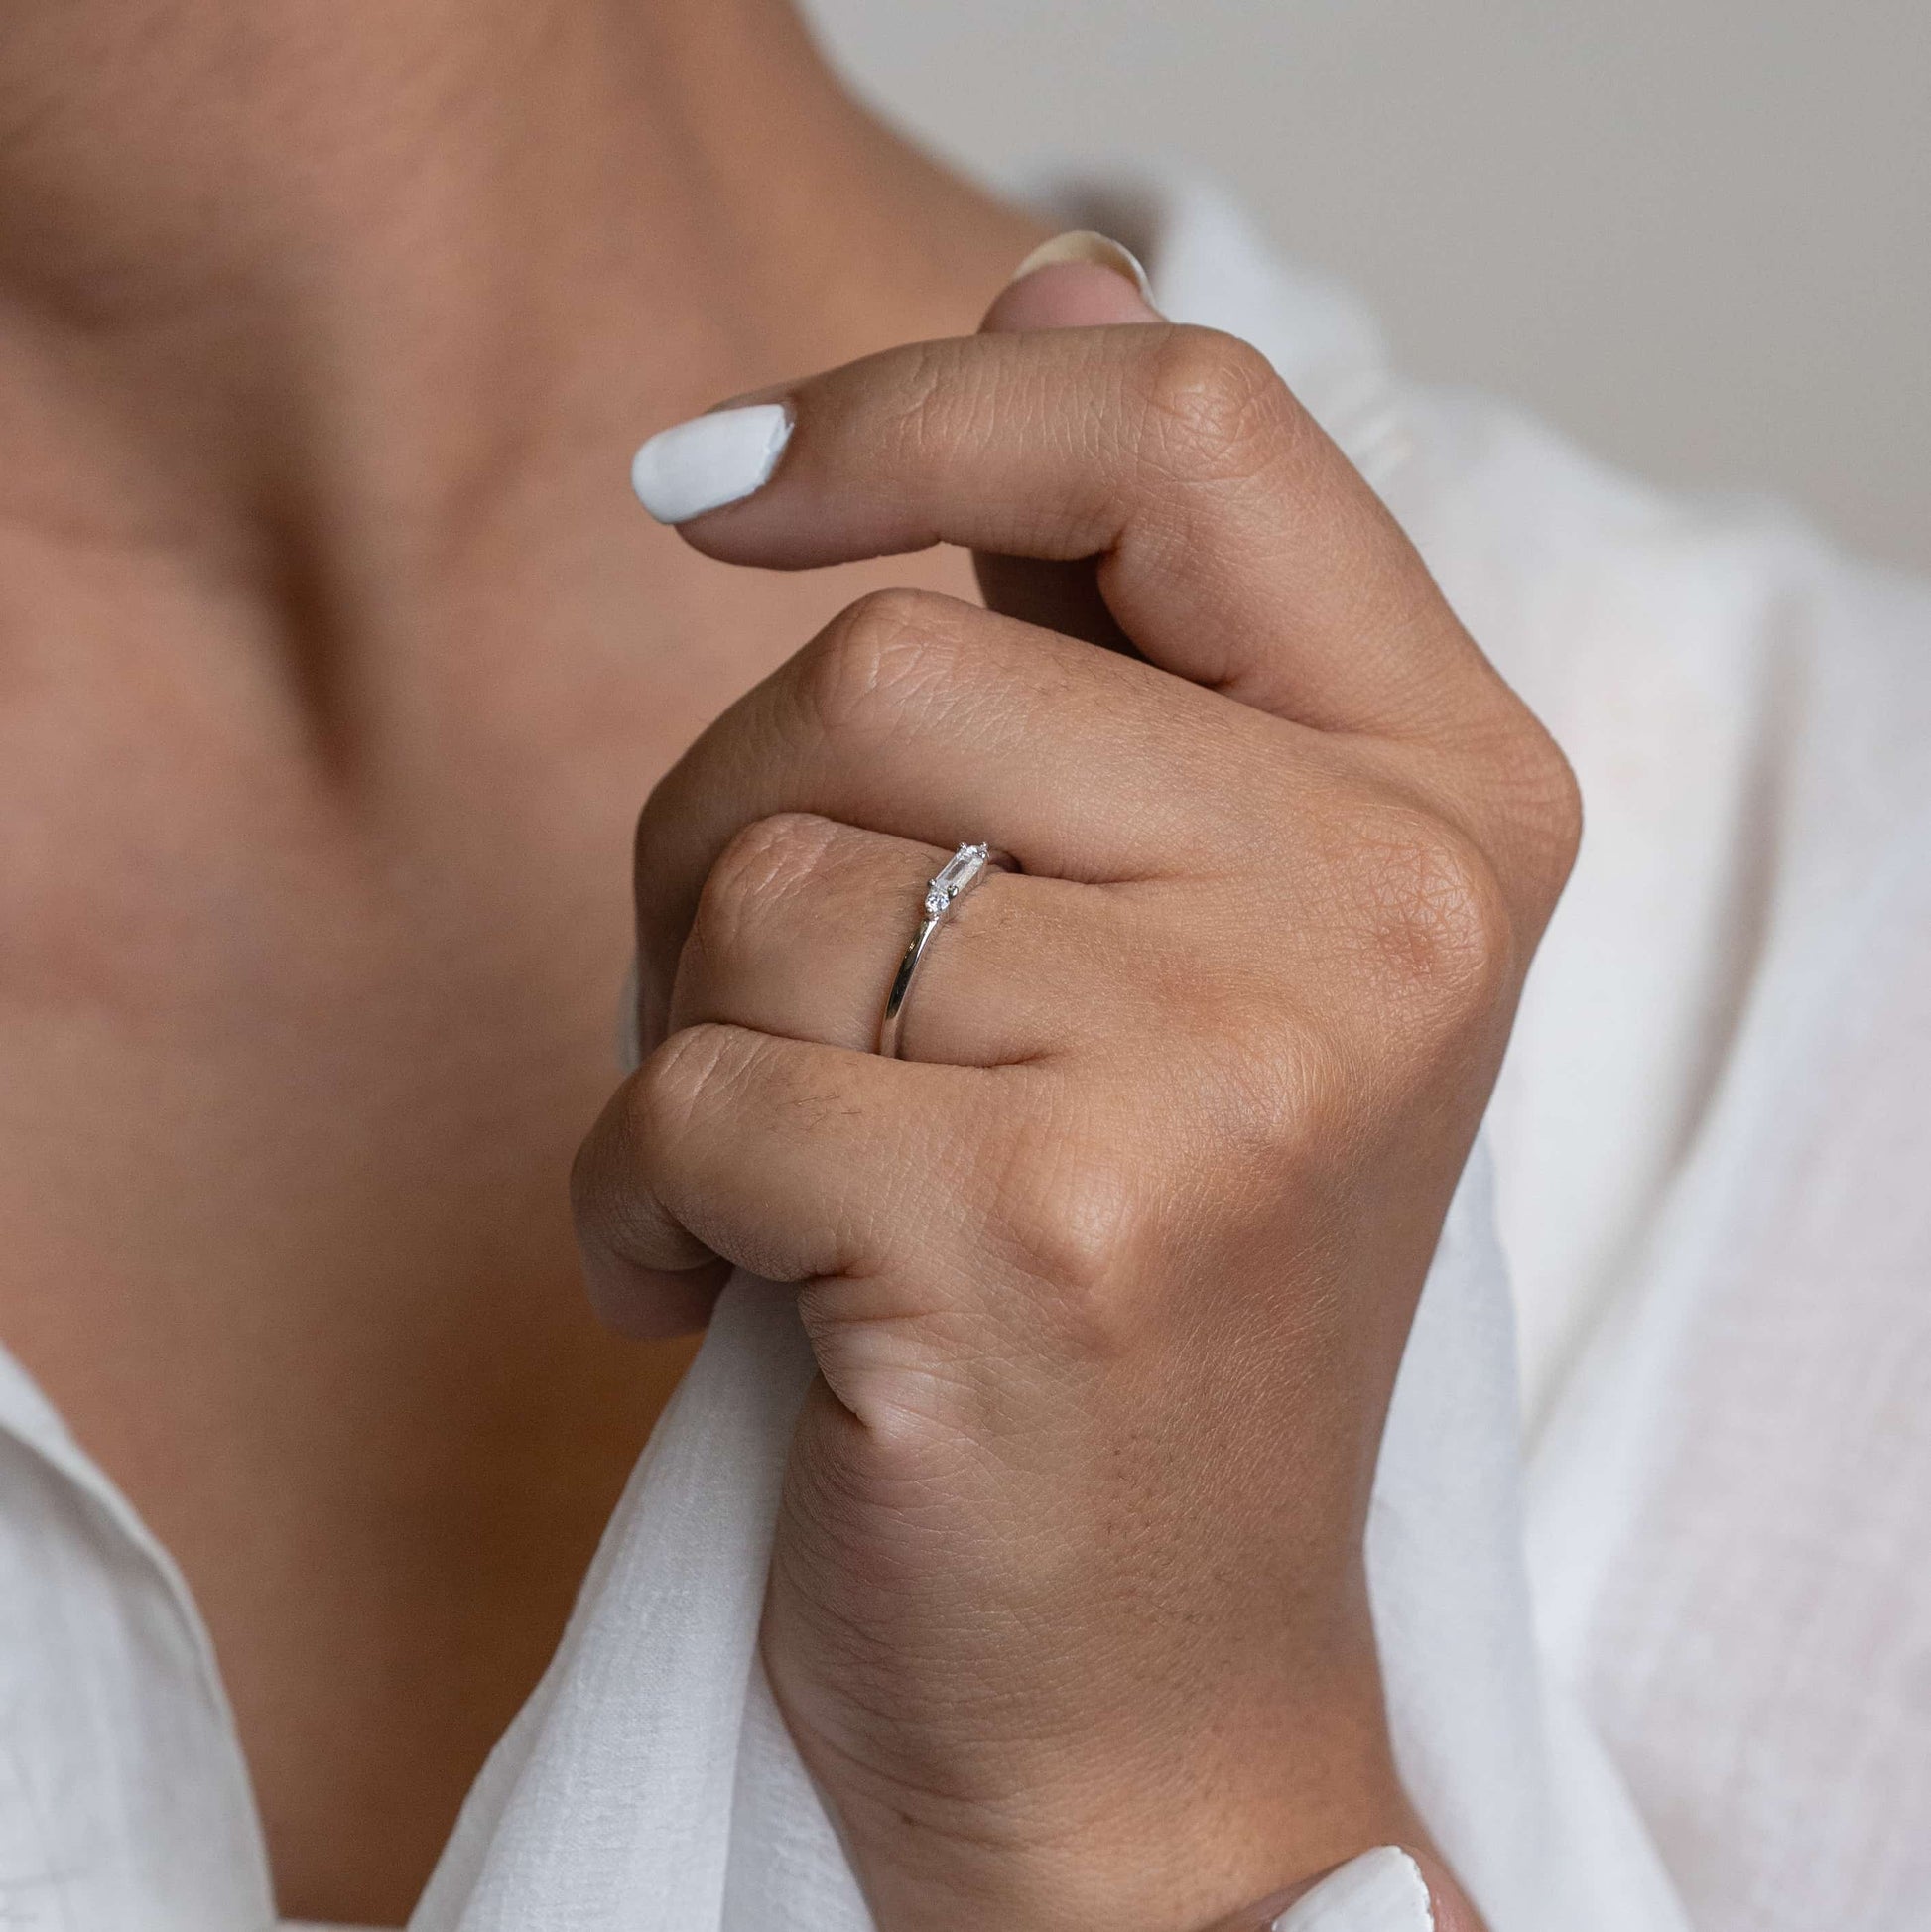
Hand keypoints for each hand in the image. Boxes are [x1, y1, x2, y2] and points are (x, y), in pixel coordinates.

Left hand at [572, 250, 1577, 1930]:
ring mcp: (1232, 1071)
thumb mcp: (1193, 936)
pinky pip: (688, 1083)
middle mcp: (1379, 908)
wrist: (1151, 1694)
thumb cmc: (1144, 1298)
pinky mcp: (1047, 1234)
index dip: (924, 402)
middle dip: (730, 833)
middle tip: (783, 1021)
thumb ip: (1130, 605)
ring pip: (764, 873)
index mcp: (1437, 796)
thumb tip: (1063, 253)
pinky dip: (638, 1196)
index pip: (1184, 429)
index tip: (725, 485)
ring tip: (793, 1179)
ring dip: (687, 1028)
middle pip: (887, 665)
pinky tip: (737, 1301)